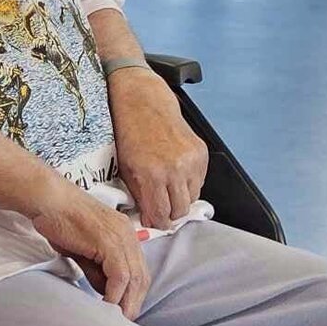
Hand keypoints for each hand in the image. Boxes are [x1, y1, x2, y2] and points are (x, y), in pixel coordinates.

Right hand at [30, 175, 151, 318]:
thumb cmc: (61, 221)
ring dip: (126, 302)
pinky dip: (115, 294)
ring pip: (134, 278)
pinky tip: (106, 305)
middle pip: (142, 277)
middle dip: (134, 302)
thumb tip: (106, 291)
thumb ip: (97, 269)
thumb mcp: (84, 250)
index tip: (124, 310)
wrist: (49, 200)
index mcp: (125, 234)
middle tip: (123, 321)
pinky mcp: (109, 241)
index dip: (134, 293)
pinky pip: (120, 275)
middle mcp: (128, 235)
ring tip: (116, 319)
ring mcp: (121, 237)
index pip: (139, 270)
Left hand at [108, 69, 208, 229]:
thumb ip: (139, 195)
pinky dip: (189, 182)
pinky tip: (176, 172)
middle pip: (180, 211)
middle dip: (170, 214)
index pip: (161, 216)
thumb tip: (148, 217)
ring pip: (192, 198)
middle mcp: (174, 169)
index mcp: (151, 175)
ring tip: (167, 188)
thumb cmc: (130, 132)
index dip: (157, 222)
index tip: (154, 221)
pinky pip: (200, 181)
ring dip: (181, 198)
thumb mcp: (125, 168)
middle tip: (161, 208)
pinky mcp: (201, 153)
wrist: (144, 103)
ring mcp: (191, 161)